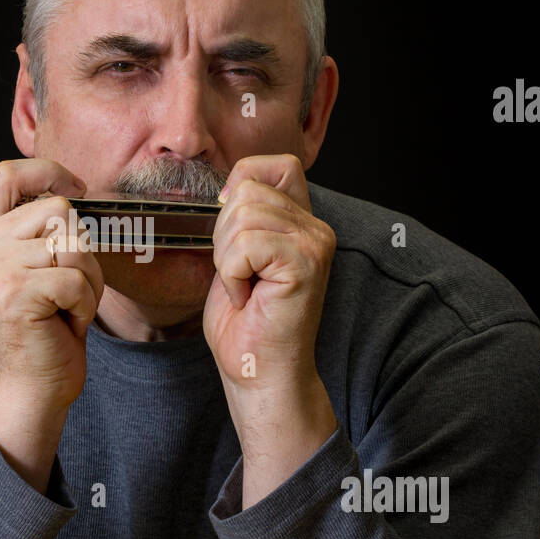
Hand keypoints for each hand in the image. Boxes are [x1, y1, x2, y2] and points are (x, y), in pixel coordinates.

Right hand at [0, 159, 103, 490]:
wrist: (31, 388)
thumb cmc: (44, 328)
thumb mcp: (33, 268)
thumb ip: (37, 228)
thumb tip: (72, 189)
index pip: (7, 173)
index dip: (48, 171)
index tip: (77, 189)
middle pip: (59, 210)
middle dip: (82, 251)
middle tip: (68, 289)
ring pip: (74, 243)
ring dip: (87, 279)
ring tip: (65, 306)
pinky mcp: (15, 293)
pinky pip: (78, 278)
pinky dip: (85, 304)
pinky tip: (65, 323)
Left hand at [204, 154, 335, 392]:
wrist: (259, 373)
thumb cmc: (245, 324)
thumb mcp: (235, 256)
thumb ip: (241, 217)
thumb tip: (225, 188)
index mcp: (302, 221)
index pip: (273, 165)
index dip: (240, 185)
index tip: (231, 233)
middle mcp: (316, 228)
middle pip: (245, 191)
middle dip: (223, 235)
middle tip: (239, 276)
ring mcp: (315, 244)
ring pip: (242, 216)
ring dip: (227, 259)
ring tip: (245, 288)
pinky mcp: (306, 263)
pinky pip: (246, 245)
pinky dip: (232, 274)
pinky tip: (248, 298)